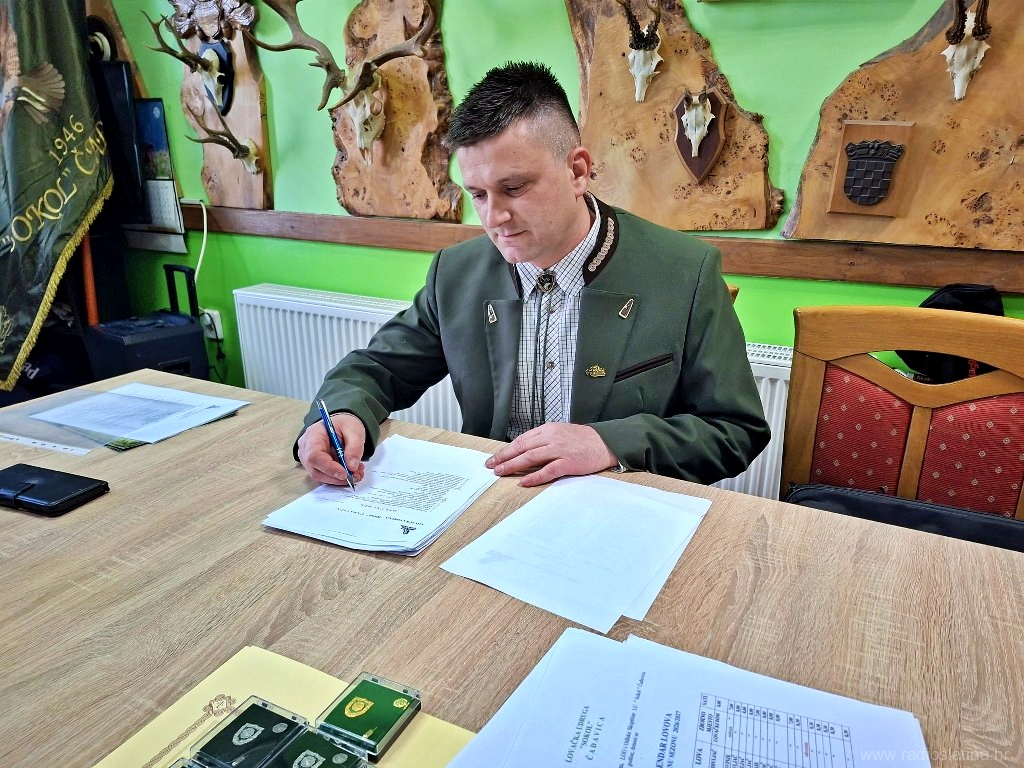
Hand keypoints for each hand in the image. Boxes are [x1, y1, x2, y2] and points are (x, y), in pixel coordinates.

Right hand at [297, 412, 366, 485]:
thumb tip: (352, 467)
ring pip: (320, 476)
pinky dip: (338, 478)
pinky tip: (350, 472)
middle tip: (355, 475)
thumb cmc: (344, 425)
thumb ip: (354, 448)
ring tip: (356, 473)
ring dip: (338, 479)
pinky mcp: (315, 466)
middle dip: (336, 477)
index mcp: (313, 434)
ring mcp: (308, 458)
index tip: (344, 474)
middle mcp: (306, 448)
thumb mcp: (354, 431)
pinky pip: (324, 476)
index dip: (329, 467)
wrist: (342, 426)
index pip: (314, 455)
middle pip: (315, 470)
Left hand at [485, 423, 617, 487]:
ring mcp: (559, 450)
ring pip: (531, 458)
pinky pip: (548, 471)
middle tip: (491, 466)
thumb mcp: (560, 432)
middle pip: (522, 447)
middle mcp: (551, 438)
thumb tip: (524, 450)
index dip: (506, 450)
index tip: (495, 458)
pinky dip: (534, 477)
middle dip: (504, 457)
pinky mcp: (568, 463)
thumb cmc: (582, 439)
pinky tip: (523, 482)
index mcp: (548, 429)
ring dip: (514, 466)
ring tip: (501, 472)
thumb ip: (543, 439)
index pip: (522, 440)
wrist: (605, 442)